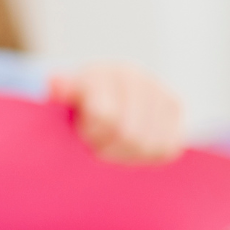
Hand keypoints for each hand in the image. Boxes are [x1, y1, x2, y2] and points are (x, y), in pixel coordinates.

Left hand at [48, 63, 183, 162]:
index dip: (93, 134)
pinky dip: (149, 156)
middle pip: (130, 136)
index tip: (83, 133)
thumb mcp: (64, 98)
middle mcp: (135, 76)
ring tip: (114, 146)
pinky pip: (168, 147)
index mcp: (103, 74)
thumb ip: (61, 91)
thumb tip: (54, 82)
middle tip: (97, 146)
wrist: (103, 91)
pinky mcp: (175, 107)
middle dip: (110, 148)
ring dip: (129, 155)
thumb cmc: (79, 101)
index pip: (106, 117)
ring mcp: (158, 90)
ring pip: (150, 145)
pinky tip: (133, 148)